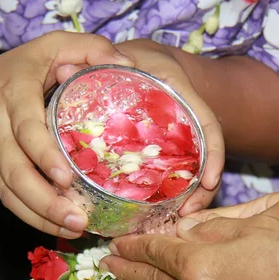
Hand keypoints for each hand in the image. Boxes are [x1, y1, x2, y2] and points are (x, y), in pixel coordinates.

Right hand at [0, 32, 132, 237]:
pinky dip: (34, 219)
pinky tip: (61, 229)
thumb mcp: (52, 46)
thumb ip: (88, 49)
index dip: (43, 155)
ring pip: (10, 194)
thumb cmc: (22, 69)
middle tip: (78, 218)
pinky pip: (10, 201)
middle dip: (45, 201)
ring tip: (76, 229)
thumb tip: (125, 65)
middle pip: (15, 173)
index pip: (25, 129)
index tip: (66, 177)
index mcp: (13, 96)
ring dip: (41, 216)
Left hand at [111, 39, 224, 214]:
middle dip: (202, 191)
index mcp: (185, 97)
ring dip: (189, 200)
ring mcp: (182, 142)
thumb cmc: (140, 60)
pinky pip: (176, 176)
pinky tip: (159, 215)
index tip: (209, 181)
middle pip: (207, 160)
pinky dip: (171, 196)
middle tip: (188, 215)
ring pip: (194, 173)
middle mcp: (189, 123)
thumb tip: (64, 70)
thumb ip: (97, 63)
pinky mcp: (169, 153)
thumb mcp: (125, 57)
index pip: (209, 126)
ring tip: (175, 223)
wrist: (150, 63)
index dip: (214, 155)